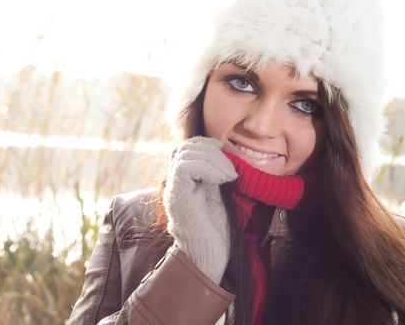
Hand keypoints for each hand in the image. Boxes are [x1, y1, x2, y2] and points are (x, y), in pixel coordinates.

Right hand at [163, 136, 237, 282]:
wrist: (209, 260)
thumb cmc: (216, 233)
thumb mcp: (217, 195)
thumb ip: (213, 175)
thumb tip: (222, 152)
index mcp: (184, 183)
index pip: (185, 149)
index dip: (206, 144)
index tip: (226, 153)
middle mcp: (174, 185)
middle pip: (183, 148)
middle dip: (210, 149)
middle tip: (230, 168)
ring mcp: (174, 191)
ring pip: (184, 154)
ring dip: (213, 158)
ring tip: (230, 176)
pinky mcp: (177, 198)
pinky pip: (185, 167)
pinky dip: (208, 167)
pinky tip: (224, 179)